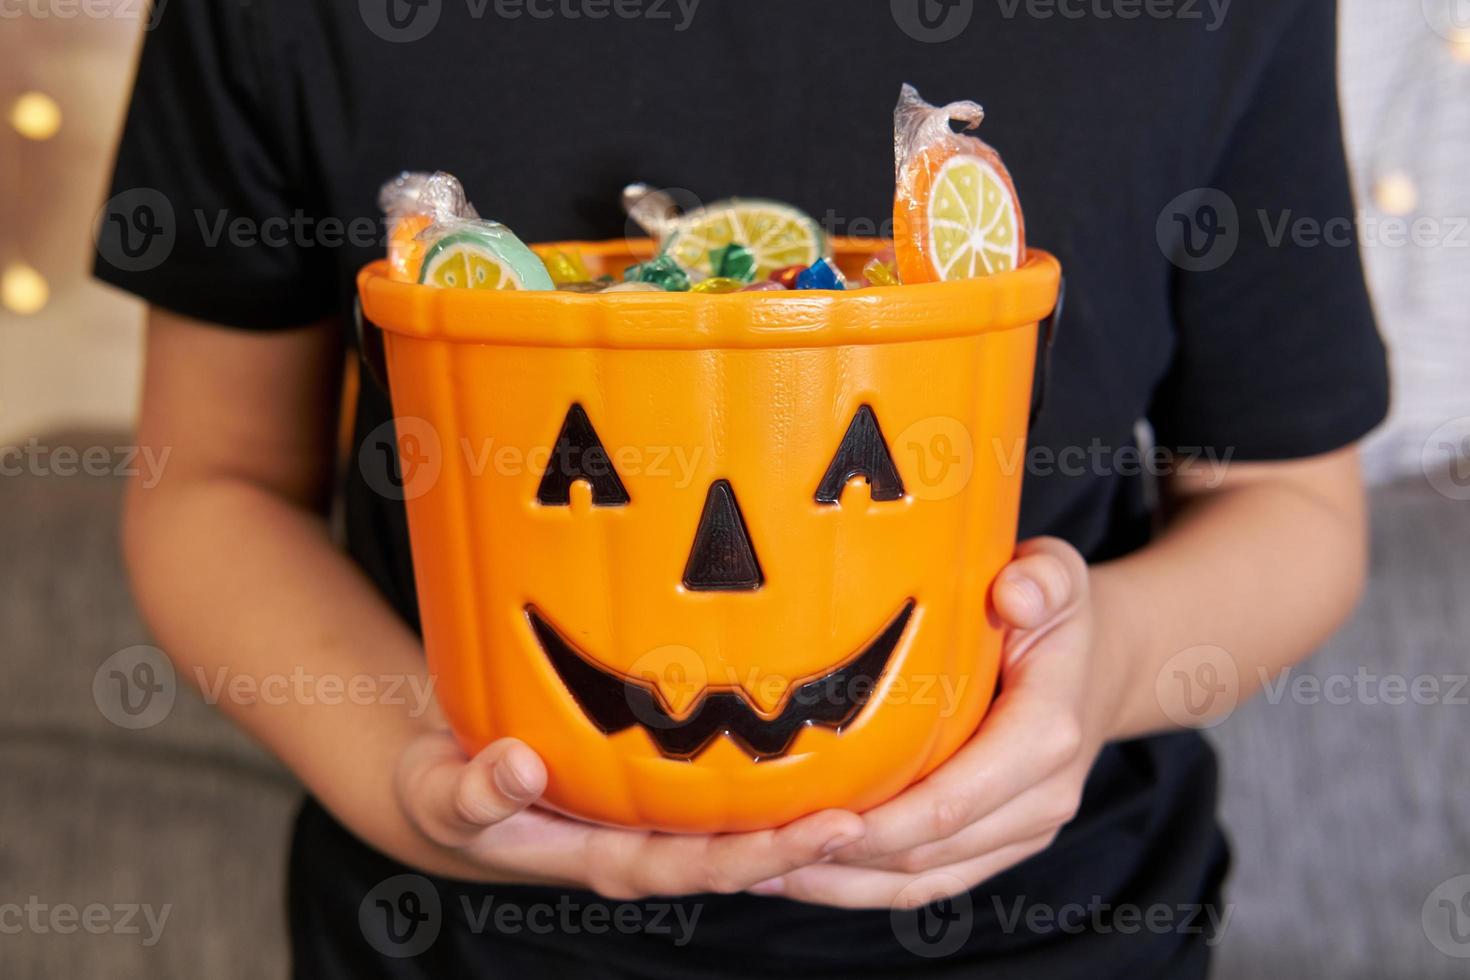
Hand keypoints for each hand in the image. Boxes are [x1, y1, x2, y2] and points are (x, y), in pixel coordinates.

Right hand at [393, 731, 865, 898]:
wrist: (455, 786)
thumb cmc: (452, 793)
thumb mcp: (446, 795)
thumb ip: (478, 791)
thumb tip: (518, 767)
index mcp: (613, 858)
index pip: (706, 864)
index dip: (771, 852)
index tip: (835, 826)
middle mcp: (652, 843)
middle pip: (750, 848)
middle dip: (817, 834)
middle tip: (890, 802)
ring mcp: (661, 817)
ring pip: (748, 818)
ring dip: (808, 800)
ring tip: (885, 765)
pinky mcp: (663, 786)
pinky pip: (729, 785)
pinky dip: (775, 764)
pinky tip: (824, 717)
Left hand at [746, 537, 1125, 907]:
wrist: (1098, 666)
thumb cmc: (1055, 614)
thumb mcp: (1058, 577)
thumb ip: (1042, 579)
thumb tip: (1014, 593)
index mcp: (1045, 737)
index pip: (954, 799)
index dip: (882, 821)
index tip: (811, 820)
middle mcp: (1042, 799)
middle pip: (928, 851)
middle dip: (842, 858)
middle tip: (758, 847)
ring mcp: (1022, 831)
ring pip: (921, 881)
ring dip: (840, 884)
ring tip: (759, 872)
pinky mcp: (998, 846)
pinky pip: (928, 883)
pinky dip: (862, 887)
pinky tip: (797, 875)